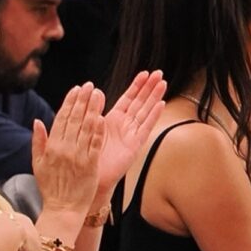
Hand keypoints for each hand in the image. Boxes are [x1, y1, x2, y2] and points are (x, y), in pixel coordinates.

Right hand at [33, 83, 104, 217]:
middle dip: (82, 100)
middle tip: (89, 85)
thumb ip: (38, 141)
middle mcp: (64, 149)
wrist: (63, 208)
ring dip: (93, 109)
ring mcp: (78, 156)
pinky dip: (98, 130)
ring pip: (86, 128)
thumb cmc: (51, 186)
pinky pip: (95, 144)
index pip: (61, 119)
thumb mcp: (38, 164)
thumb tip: (38, 120)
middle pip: (75, 119)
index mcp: (51, 147)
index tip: (76, 88)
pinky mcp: (91, 164)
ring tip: (98, 93)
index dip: (70, 102)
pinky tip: (102, 116)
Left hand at [96, 70, 167, 195]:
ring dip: (154, 97)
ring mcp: (132, 134)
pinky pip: (146, 127)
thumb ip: (91, 110)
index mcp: (113, 119)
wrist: (90, 177)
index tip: (144, 73)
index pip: (128, 98)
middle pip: (140, 102)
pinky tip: (161, 104)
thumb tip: (93, 91)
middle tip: (159, 73)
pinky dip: (153, 116)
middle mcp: (125, 125)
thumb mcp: (87, 128)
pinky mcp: (135, 144)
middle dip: (149, 87)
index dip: (136, 86)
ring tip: (163, 83)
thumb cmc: (88, 156)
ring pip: (145, 111)